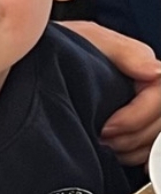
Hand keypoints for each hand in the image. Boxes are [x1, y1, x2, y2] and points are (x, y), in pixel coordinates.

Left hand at [62, 20, 160, 165]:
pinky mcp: (135, 122)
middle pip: (160, 124)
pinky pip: (149, 147)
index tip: (107, 127)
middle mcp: (149, 87)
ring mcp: (143, 106)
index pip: (160, 99)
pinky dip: (135, 155)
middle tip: (102, 140)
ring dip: (132, 148)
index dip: (136, 118)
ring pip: (156, 139)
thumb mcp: (92, 38)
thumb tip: (156, 72)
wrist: (43, 53)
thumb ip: (126, 52)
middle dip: (132, 137)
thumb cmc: (66, 43)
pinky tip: (117, 155)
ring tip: (104, 147)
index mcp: (146, 67)